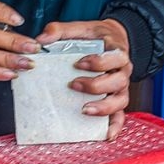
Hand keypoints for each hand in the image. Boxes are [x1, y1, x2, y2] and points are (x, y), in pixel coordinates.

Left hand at [34, 19, 132, 139]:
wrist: (113, 41)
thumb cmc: (97, 37)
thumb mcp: (81, 28)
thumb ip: (61, 30)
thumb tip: (41, 40)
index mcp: (117, 52)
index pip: (115, 57)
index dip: (98, 62)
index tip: (79, 63)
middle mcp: (122, 72)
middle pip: (118, 81)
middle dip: (96, 85)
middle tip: (74, 84)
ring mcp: (121, 88)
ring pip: (120, 101)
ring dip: (104, 108)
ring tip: (84, 110)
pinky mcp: (117, 100)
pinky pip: (121, 116)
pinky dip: (115, 127)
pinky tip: (105, 136)